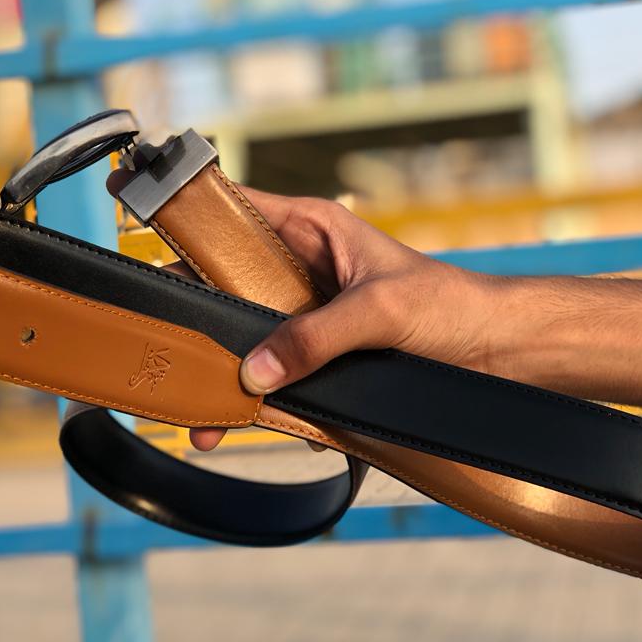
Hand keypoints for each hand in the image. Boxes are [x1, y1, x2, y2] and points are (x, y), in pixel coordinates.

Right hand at [168, 185, 503, 450]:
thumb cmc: (453, 305)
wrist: (498, 353)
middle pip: (224, 289)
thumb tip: (259, 371)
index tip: (143, 241)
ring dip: (231, 380)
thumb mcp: (381, 311)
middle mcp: (299, 268)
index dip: (185, 224)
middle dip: (200, 331)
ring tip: (212, 422)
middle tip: (173, 364)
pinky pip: (279, 376)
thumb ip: (317, 338)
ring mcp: (306, 314)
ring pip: (247, 340)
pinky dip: (274, 403)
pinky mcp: (320, 355)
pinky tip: (286, 426)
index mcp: (310, 229)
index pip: (231, 214)